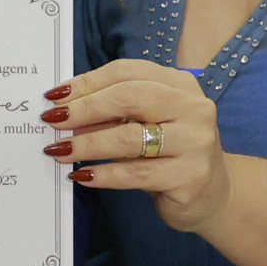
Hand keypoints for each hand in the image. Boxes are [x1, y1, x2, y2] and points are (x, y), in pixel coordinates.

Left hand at [50, 56, 229, 238]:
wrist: (214, 193)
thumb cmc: (171, 151)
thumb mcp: (149, 122)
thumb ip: (115, 111)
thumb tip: (64, 108)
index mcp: (180, 85)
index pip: (126, 72)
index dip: (87, 82)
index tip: (56, 96)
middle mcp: (192, 108)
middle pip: (129, 97)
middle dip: (84, 108)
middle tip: (53, 120)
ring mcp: (195, 143)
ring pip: (130, 138)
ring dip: (87, 144)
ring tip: (60, 150)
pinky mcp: (189, 177)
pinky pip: (136, 174)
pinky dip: (104, 174)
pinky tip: (83, 176)